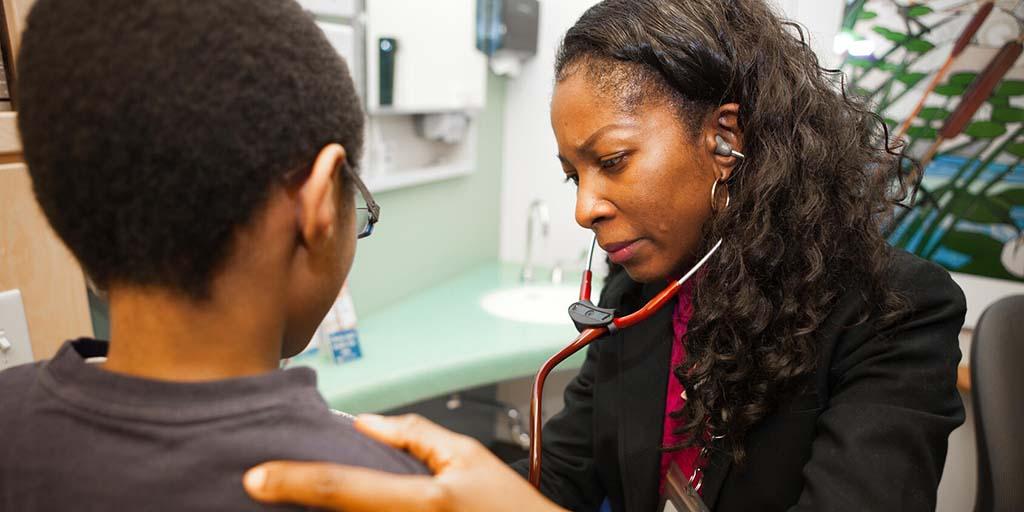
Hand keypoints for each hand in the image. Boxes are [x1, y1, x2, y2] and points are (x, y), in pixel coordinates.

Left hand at [243, 413, 566, 511]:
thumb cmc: (506, 509)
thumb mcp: (467, 458)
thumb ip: (415, 436)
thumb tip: (366, 423)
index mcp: (419, 502)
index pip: (342, 487)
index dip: (293, 481)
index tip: (255, 477)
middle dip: (298, 501)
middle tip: (269, 488)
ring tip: (299, 496)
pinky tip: (337, 508)